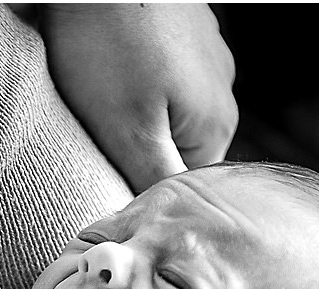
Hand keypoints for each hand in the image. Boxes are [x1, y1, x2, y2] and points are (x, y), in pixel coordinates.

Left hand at [37, 4, 238, 192]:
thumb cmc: (110, 45)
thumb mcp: (128, 129)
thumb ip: (153, 178)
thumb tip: (169, 221)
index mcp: (215, 126)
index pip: (184, 188)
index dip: (142, 192)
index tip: (107, 182)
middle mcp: (221, 94)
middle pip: (174, 151)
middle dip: (134, 154)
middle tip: (96, 142)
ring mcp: (206, 61)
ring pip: (164, 115)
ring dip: (130, 119)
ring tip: (99, 103)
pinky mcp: (182, 37)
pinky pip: (158, 81)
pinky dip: (130, 85)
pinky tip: (104, 73)